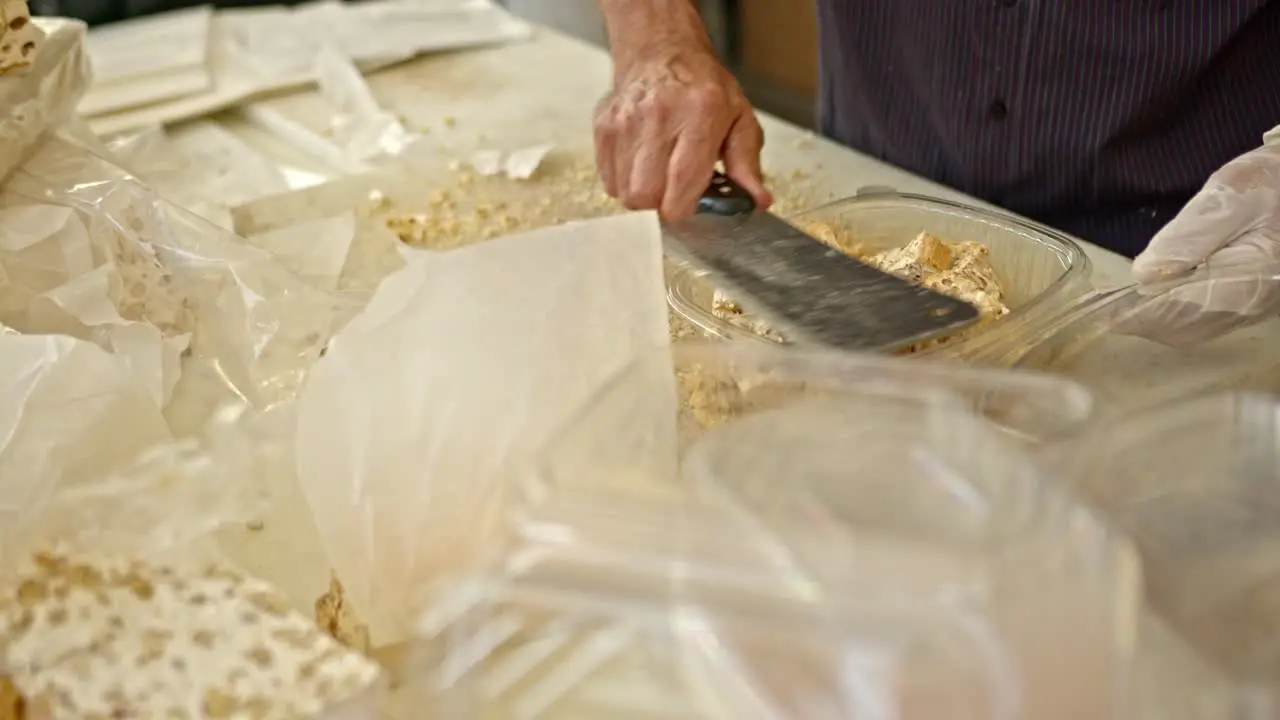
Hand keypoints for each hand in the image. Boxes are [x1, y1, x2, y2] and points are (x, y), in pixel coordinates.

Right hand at [594, 40, 771, 219]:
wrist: (661, 51)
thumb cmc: (704, 89)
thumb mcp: (739, 119)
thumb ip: (747, 162)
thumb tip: (759, 201)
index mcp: (700, 114)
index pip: (682, 182)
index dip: (684, 209)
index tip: (690, 208)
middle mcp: (658, 116)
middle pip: (645, 195)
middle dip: (660, 206)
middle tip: (673, 195)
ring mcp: (624, 121)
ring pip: (623, 192)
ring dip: (642, 196)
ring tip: (658, 178)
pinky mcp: (603, 126)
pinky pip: (608, 180)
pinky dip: (624, 183)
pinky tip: (640, 167)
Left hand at [1122, 142, 1279, 345]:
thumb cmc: (1269, 185)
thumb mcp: (1228, 197)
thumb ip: (1188, 237)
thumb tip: (1144, 273)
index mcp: (1247, 280)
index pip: (1181, 312)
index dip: (1140, 315)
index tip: (1106, 311)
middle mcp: (1250, 305)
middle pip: (1183, 329)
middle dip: (1143, 322)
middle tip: (1107, 307)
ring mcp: (1251, 308)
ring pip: (1192, 329)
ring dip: (1155, 321)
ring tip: (1124, 305)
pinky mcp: (1249, 303)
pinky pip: (1204, 321)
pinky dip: (1174, 316)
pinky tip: (1156, 299)